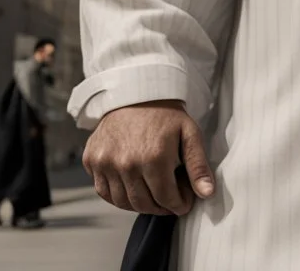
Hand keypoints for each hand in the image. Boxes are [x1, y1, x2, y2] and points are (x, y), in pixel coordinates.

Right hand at [82, 100, 214, 215]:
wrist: (135, 92)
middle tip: (170, 200)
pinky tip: (132, 187)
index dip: (179, 204)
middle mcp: (126, 164)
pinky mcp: (91, 160)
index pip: (167, 199)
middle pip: (144, 204)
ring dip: (140, 204)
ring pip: (123, 202)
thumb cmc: (165, 114)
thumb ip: (198, 166)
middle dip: (161, 207)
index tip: (185, 202)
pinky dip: (118, 196)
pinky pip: (103, 191)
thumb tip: (207, 193)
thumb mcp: (189, 134)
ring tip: (153, 195)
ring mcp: (106, 163)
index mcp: (153, 158)